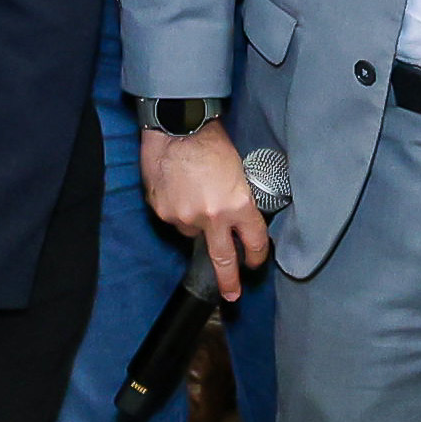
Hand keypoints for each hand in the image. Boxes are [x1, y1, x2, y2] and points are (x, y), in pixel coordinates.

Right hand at [141, 118, 270, 299]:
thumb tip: (235, 220)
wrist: (176, 127)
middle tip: (233, 294)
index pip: (254, 241)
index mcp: (238, 205)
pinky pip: (174, 219)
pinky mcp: (163, 212)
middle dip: (229, 281)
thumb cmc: (210, 141)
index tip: (255, 263)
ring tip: (194, 193)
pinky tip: (178, 189)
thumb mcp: (238, 171)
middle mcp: (212, 217)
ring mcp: (185, 217)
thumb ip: (237, 200)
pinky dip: (178, 209)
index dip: (257, 255)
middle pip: (224, 259)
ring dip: (197, 221)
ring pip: (193, 232)